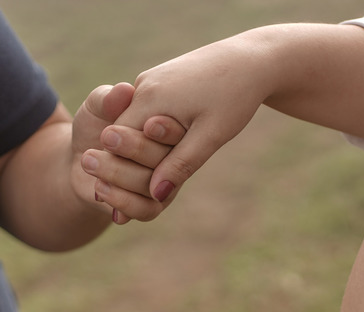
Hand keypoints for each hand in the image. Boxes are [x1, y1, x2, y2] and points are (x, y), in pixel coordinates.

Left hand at [73, 83, 185, 222]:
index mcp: (169, 129)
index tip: (146, 124)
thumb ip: (107, 98)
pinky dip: (121, 200)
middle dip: (136, 148)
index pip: (178, 131)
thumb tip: (124, 91)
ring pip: (150, 185)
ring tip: (89, 160)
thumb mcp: (95, 106)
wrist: (80, 160)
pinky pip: (145, 210)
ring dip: (118, 172)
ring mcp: (165, 185)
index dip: (166, 130)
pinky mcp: (151, 207)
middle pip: (164, 159)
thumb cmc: (95, 126)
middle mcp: (173, 158)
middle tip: (107, 136)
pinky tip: (100, 187)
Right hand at [93, 33, 277, 221]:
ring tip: (133, 182)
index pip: (118, 142)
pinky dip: (147, 133)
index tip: (116, 201)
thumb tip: (156, 196)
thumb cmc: (235, 96)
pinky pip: (146, 112)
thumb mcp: (211, 135)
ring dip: (134, 150)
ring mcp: (152, 80)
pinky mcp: (162, 79)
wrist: (252, 58)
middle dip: (121, 165)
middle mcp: (144, 86)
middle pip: (121, 133)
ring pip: (133, 123)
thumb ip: (181, 164)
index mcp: (151, 99)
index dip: (118, 173)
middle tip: (111, 197)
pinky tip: (153, 153)